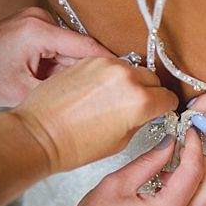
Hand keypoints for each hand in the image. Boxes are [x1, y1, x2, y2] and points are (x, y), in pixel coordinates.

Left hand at [0, 6, 113, 105]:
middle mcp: (39, 17)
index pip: (87, 46)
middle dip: (83, 71)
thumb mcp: (23, 90)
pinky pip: (54, 44)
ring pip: (67, 47)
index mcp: (38, 30)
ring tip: (62, 90)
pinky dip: (55, 62)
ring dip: (67, 68)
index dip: (110, 64)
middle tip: (96, 95)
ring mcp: (34, 17)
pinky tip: (48, 79)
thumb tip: (91, 93)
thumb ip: (60, 88)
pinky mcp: (30, 23)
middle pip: (78, 47)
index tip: (131, 77)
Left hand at [11, 56, 178, 173]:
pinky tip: (96, 92)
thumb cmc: (73, 145)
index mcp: (140, 101)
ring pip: (131, 69)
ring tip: (112, 100)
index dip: (164, 108)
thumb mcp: (120, 141)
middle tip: (135, 108)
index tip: (158, 112)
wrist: (38, 134)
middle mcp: (126, 77)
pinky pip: (109, 65)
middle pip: (152, 79)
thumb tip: (148, 112)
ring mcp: (105, 65)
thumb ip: (140, 121)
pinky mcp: (86, 60)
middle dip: (148, 93)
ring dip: (128, 81)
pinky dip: (109, 76)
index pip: (168, 98)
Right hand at [56, 128, 205, 205]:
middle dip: (204, 163)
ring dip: (197, 181)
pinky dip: (188, 196)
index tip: (188, 133)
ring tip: (171, 167)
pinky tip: (165, 187)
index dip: (193, 147)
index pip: (194, 171)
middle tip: (187, 147)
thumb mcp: (116, 183)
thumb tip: (168, 144)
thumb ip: (148, 161)